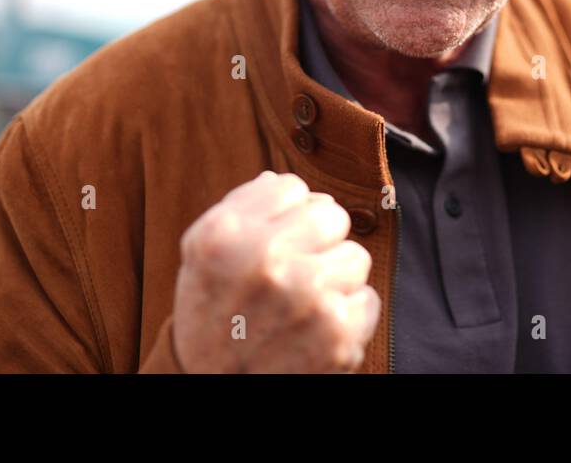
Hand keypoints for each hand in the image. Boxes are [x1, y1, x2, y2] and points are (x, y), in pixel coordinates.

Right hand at [171, 170, 380, 372]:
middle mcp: (266, 263)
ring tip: (304, 302)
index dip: (284, 215)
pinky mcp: (338, 338)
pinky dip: (349, 315)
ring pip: (356, 256)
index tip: (271, 241)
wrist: (212, 388)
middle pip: (332, 215)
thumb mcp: (202, 252)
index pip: (291, 187)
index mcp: (226, 235)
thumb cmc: (212, 313)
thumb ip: (241, 207)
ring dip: (336, 277)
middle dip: (317, 240)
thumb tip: (287, 183)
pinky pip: (369, 299)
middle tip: (293, 271)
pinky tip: (316, 329)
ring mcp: (307, 301)